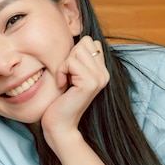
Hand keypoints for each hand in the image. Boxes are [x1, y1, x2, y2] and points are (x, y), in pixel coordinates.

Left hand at [42, 36, 108, 150]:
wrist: (60, 125)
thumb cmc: (59, 101)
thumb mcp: (70, 75)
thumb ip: (77, 60)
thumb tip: (77, 39)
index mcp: (101, 71)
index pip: (90, 42)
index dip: (74, 53)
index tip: (69, 72)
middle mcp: (104, 73)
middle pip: (85, 42)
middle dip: (69, 56)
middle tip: (66, 76)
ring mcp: (100, 78)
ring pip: (78, 50)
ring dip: (64, 64)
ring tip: (65, 81)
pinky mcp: (90, 82)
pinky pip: (71, 62)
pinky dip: (62, 71)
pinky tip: (62, 85)